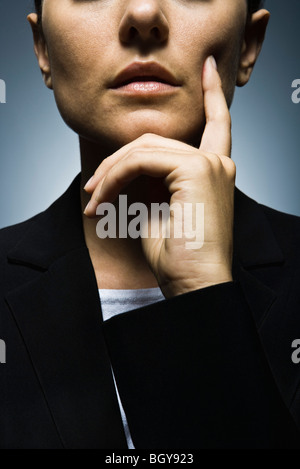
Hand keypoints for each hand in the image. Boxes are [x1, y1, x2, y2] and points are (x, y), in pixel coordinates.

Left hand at [84, 56, 235, 297]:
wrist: (194, 285)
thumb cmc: (178, 258)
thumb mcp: (157, 211)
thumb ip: (148, 182)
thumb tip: (124, 169)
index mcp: (213, 172)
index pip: (217, 123)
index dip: (212, 95)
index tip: (206, 69)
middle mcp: (215, 163)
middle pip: (153, 140)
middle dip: (115, 162)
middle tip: (92, 192)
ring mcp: (208, 164)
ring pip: (143, 148)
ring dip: (110, 173)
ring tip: (93, 202)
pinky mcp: (195, 170)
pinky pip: (140, 160)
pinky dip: (114, 177)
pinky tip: (101, 200)